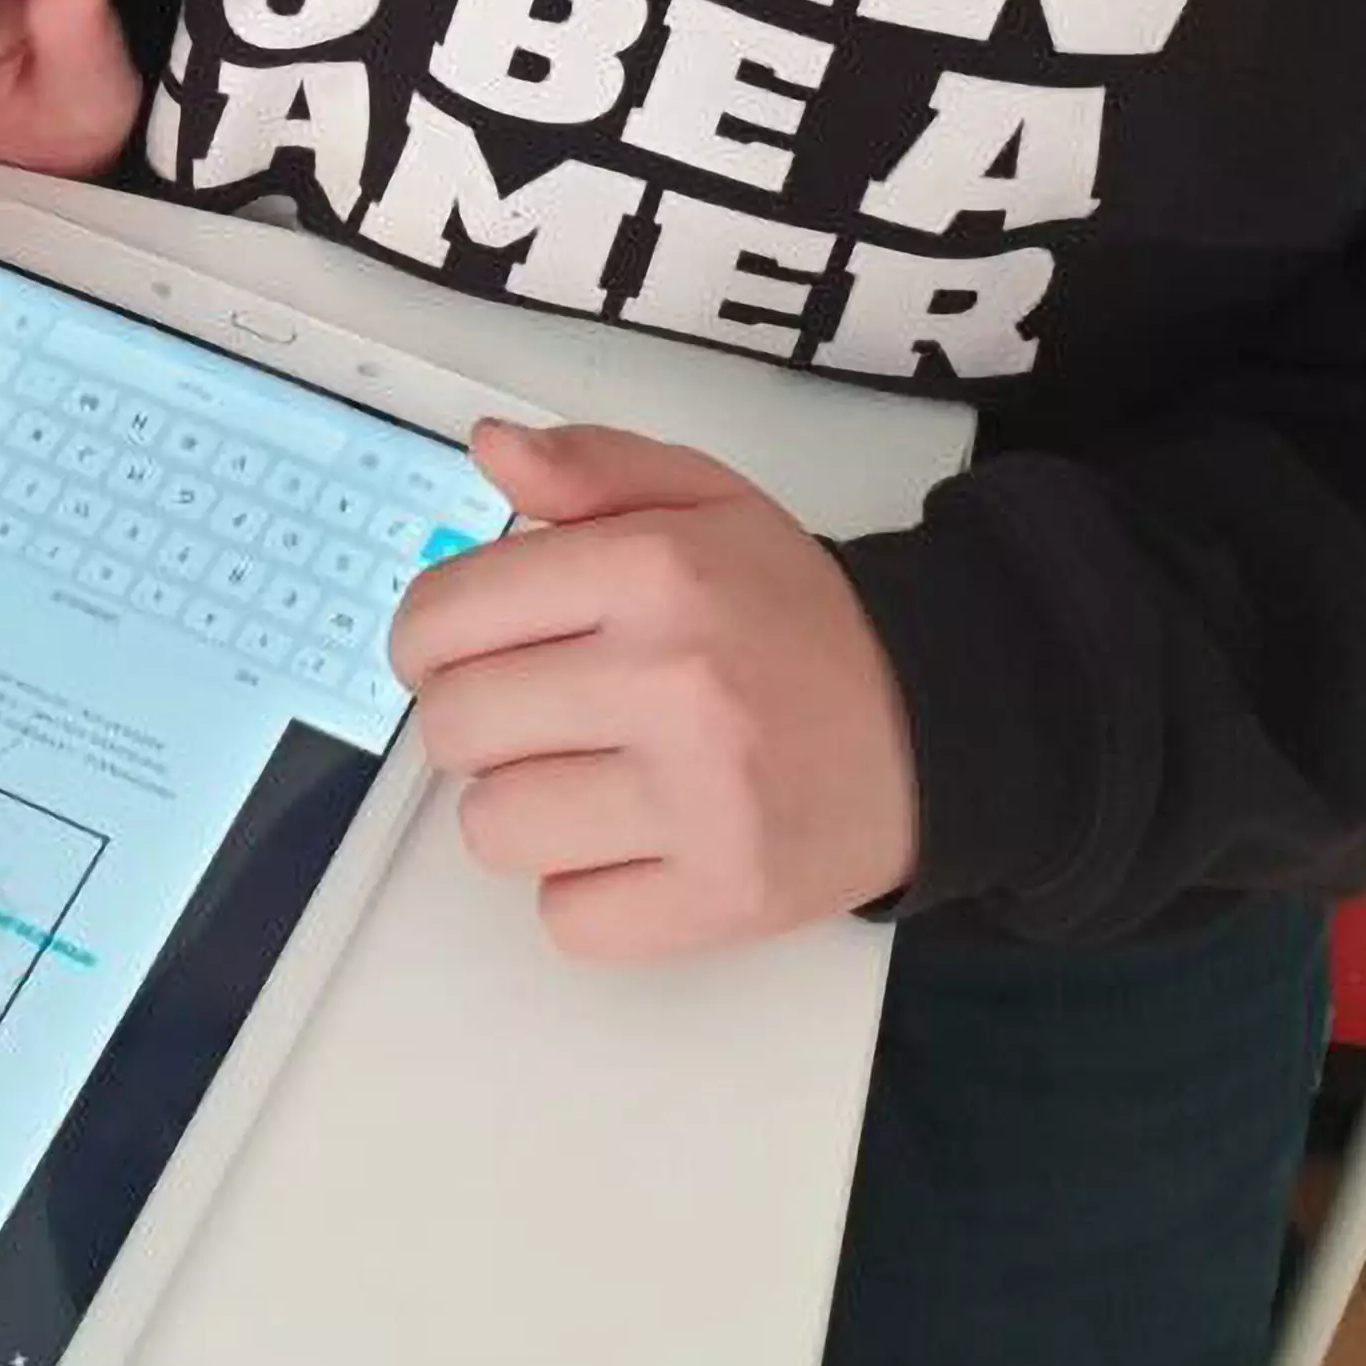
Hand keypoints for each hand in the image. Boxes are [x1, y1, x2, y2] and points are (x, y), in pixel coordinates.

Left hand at [394, 423, 919, 960]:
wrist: (939, 722)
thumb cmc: (796, 617)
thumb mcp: (704, 503)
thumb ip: (589, 468)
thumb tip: (489, 446)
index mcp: (654, 569)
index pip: (442, 617)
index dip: (426, 640)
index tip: (457, 652)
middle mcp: (672, 679)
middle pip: (454, 728)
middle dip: (477, 723)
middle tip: (539, 716)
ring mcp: (699, 797)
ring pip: (493, 831)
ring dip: (524, 811)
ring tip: (593, 778)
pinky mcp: (722, 895)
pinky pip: (566, 919)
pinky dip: (587, 891)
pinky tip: (639, 842)